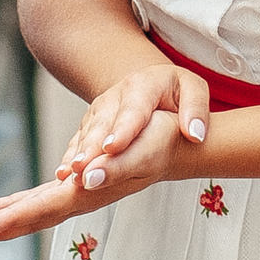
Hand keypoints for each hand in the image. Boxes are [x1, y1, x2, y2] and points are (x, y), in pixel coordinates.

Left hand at [0, 66, 207, 255]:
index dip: (13, 218)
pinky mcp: (79, 188)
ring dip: (2, 224)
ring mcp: (79, 195)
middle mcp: (81, 198)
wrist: (178, 144)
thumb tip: (85, 176)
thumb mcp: (144, 147)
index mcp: (90, 191)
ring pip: (33, 214)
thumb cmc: (163, 140)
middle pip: (32, 219)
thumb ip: (116, 165)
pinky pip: (40, 203)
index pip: (44, 208)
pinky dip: (16, 209)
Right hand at [54, 63, 210, 185]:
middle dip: (91, 146)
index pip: (133, 110)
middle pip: (103, 124)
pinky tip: (63, 175)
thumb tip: (195, 134)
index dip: (122, 130)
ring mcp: (100, 109)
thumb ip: (196, 110)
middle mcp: (116, 96)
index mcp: (144, 85)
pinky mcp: (90, 122)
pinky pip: (78, 140)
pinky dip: (70, 156)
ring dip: (77, 154)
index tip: (113, 148)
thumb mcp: (193, 90)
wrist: (150, 84)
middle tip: (83, 168)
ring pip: (86, 133)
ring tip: (69, 175)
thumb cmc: (174, 90)